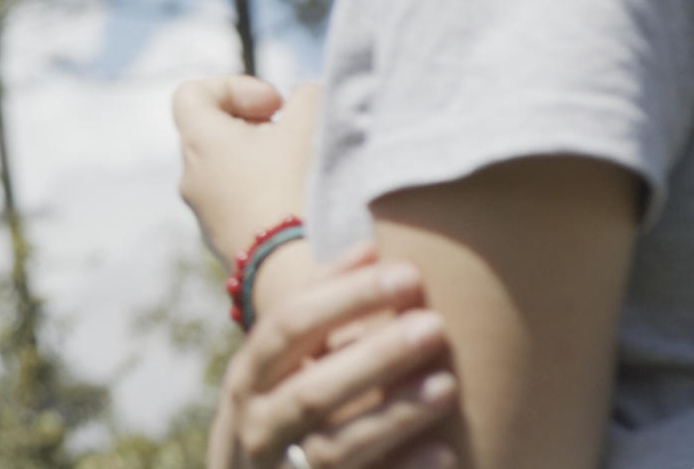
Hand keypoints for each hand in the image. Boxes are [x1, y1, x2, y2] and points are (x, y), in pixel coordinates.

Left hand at [174, 75, 319, 260]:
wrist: (298, 274)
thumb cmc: (299, 189)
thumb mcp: (312, 125)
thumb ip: (308, 98)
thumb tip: (304, 98)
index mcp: (198, 141)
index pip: (190, 94)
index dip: (232, 87)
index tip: (274, 106)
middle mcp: (190, 176)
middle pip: (213, 132)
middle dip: (256, 126)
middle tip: (293, 136)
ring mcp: (204, 213)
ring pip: (227, 170)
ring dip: (263, 162)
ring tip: (302, 171)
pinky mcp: (224, 243)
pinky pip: (238, 203)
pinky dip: (264, 193)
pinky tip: (299, 204)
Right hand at [209, 244, 458, 468]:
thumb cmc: (278, 414)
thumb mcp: (280, 366)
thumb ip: (318, 312)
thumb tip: (371, 247)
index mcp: (248, 376)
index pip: (289, 326)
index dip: (345, 297)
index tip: (407, 273)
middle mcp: (257, 425)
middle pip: (312, 387)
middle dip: (374, 356)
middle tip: (436, 324)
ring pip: (335, 446)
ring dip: (393, 415)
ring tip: (447, 385)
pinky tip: (445, 452)